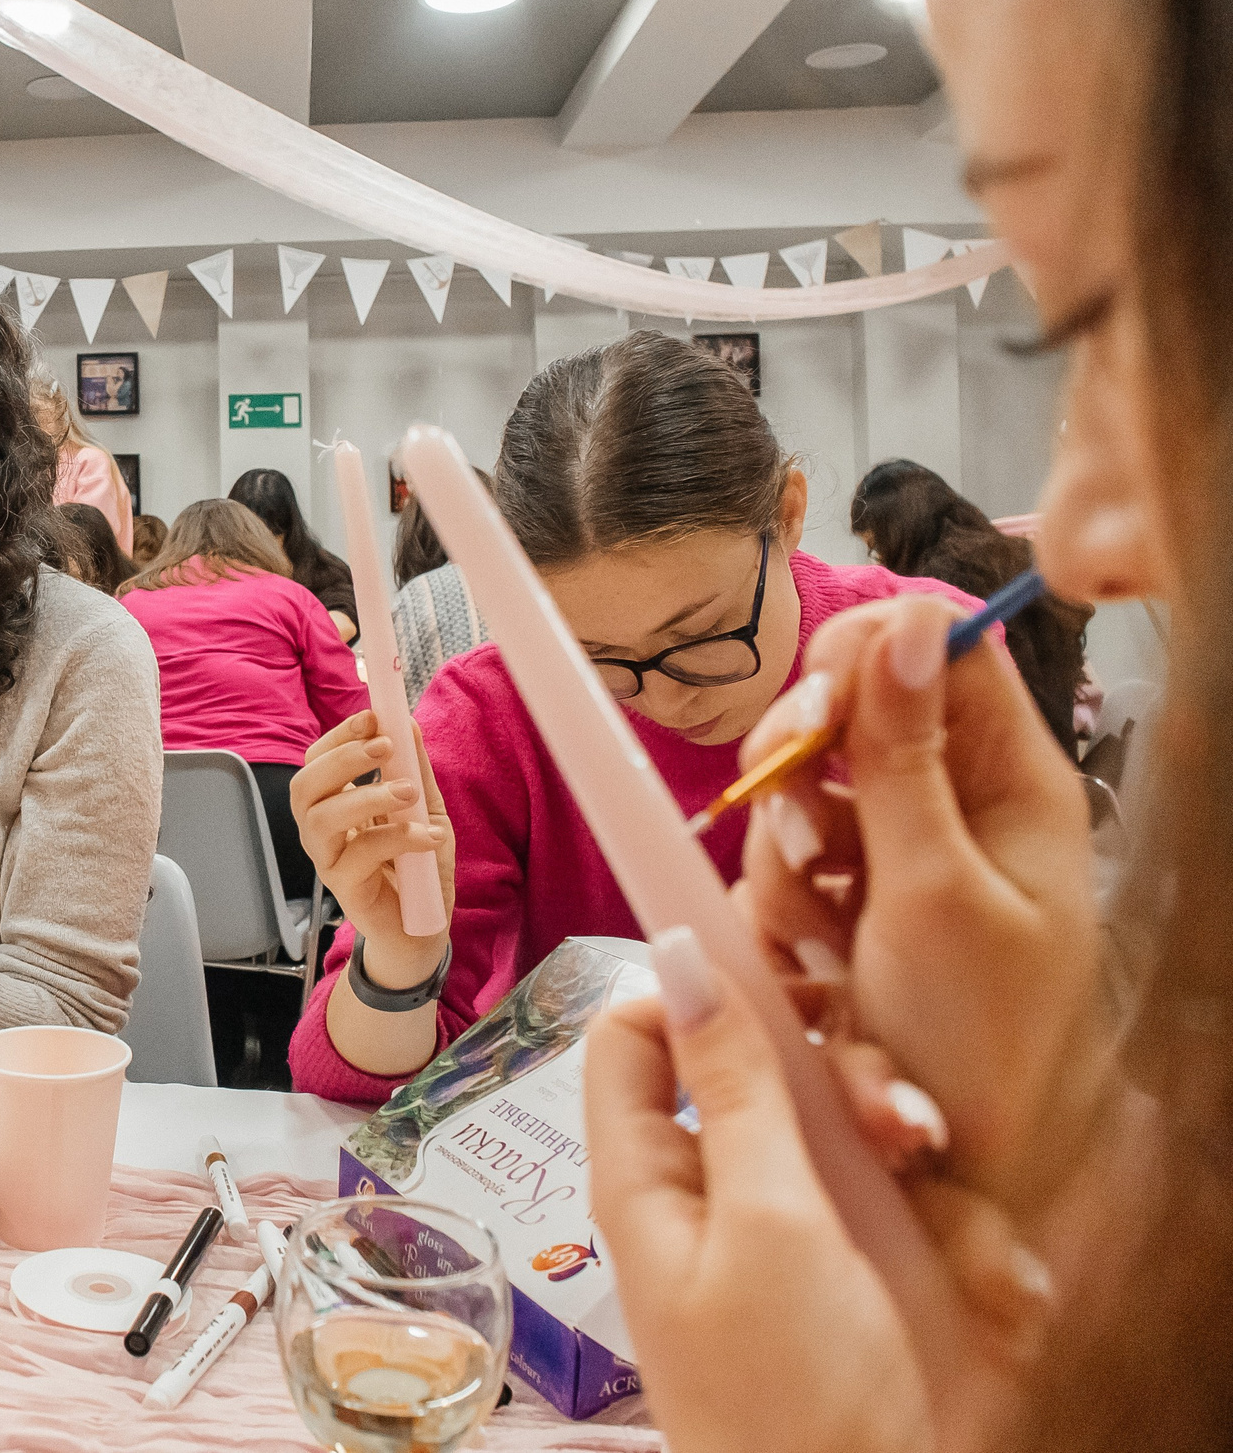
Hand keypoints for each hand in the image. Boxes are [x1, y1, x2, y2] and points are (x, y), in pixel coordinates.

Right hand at [291, 711, 453, 979]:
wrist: (424, 927)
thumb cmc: (418, 866)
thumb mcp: (426, 809)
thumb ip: (415, 770)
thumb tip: (408, 723)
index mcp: (334, 803)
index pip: (318, 760)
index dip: (340, 736)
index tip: (374, 717)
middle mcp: (321, 829)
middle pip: (305, 785)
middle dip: (342, 759)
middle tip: (385, 748)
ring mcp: (328, 859)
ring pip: (321, 819)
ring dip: (366, 797)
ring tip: (409, 793)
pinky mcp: (344, 888)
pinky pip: (359, 855)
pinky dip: (397, 838)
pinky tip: (429, 837)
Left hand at [585, 933, 931, 1452]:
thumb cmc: (794, 1390)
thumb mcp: (768, 1224)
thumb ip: (734, 1089)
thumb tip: (675, 953)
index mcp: (645, 1177)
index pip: (631, 1036)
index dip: (698, 994)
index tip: (790, 995)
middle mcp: (697, 1194)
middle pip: (745, 1071)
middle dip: (826, 1073)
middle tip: (889, 1118)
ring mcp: (772, 1232)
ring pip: (823, 1125)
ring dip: (884, 1133)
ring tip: (929, 1167)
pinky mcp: (837, 1271)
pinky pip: (876, 1197)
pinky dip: (923, 1206)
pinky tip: (970, 1247)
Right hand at [729, 595, 1107, 1221]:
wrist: (960, 1172)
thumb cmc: (976, 1036)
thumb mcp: (935, 887)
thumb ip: (903, 753)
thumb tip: (908, 612)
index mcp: (1009, 783)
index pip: (934, 650)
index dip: (859, 659)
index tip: (806, 716)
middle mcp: (952, 808)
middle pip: (841, 720)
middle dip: (796, 779)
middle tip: (801, 841)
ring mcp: (892, 862)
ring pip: (792, 802)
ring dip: (784, 871)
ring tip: (821, 950)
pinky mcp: (843, 914)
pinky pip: (777, 876)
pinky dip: (778, 921)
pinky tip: (808, 976)